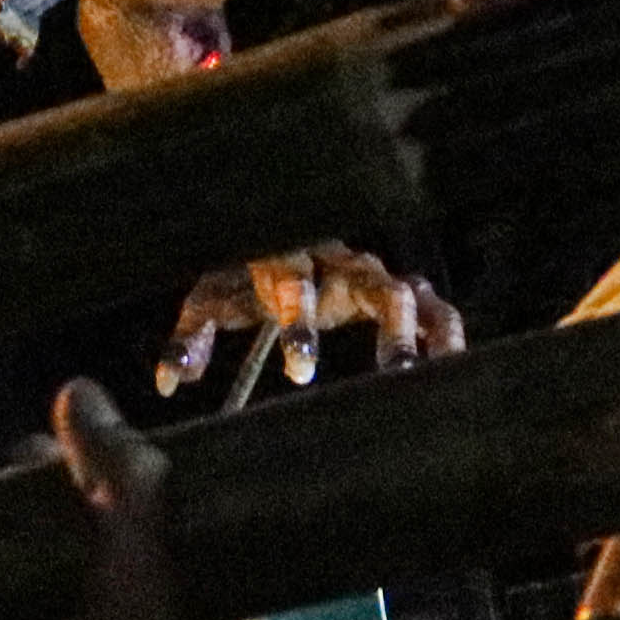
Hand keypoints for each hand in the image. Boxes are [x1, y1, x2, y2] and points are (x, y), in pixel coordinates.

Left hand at [148, 242, 465, 394]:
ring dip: (418, 332)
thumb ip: (192, 335)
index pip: (295, 277)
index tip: (304, 368)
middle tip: (390, 370)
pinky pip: (432, 307)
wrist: (274, 236)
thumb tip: (169, 382)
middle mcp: (336, 261)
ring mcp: (370, 275)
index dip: (302, 318)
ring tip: (427, 373)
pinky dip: (444, 333)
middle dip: (383, 325)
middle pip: (366, 281)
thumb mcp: (213, 298)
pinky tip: (450, 368)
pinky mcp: (395, 292)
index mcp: (286, 257)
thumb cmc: (242, 277)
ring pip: (406, 292)